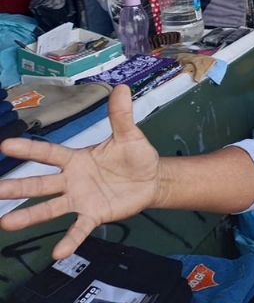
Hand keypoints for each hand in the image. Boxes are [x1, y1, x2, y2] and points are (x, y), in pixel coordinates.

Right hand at [0, 85, 161, 258]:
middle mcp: (72, 180)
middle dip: (17, 187)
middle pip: (40, 183)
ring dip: (30, 216)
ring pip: (51, 208)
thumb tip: (123, 88)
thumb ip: (121, 116)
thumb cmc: (136, 156)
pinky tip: (57, 252)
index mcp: (76, 158)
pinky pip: (79, 228)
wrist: (152, 179)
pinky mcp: (95, 214)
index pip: (49, 153)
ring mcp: (81, 199)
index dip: (29, 149)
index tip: (5, 145)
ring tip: (6, 224)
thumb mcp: (129, 135)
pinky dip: (70, 240)